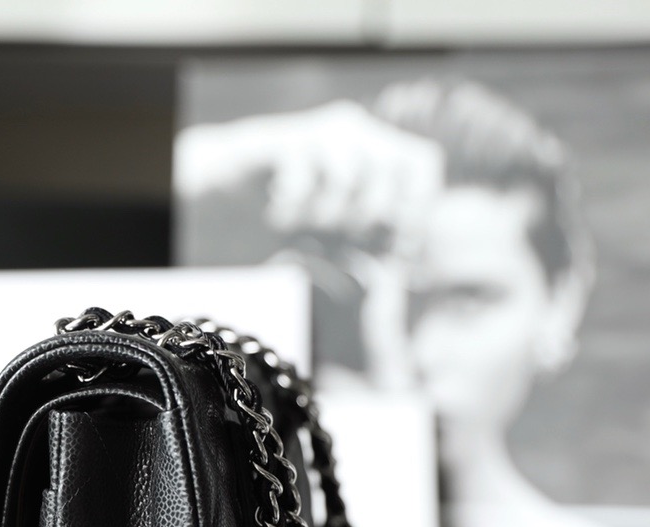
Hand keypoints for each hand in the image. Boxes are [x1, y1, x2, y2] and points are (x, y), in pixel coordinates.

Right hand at [176, 101, 443, 256]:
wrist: (224, 204)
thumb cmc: (287, 226)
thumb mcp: (333, 247)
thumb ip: (366, 257)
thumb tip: (399, 270)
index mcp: (378, 156)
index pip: (424, 164)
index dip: (415, 207)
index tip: (392, 245)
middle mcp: (357, 136)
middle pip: (393, 167)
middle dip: (369, 216)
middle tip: (339, 236)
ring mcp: (321, 134)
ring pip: (350, 172)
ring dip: (328, 212)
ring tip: (302, 226)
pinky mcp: (284, 141)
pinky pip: (304, 174)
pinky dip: (292, 207)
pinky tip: (276, 218)